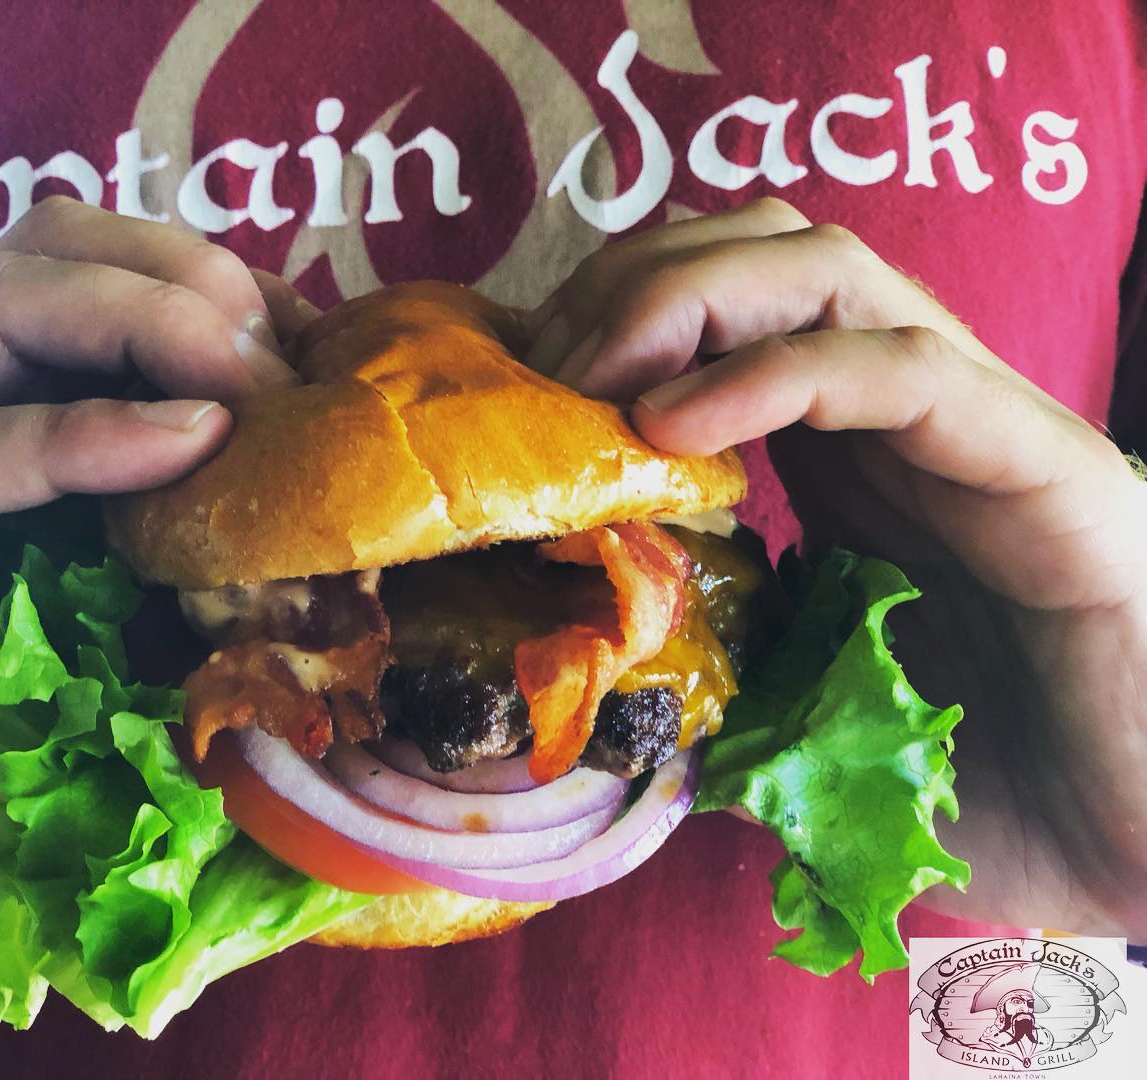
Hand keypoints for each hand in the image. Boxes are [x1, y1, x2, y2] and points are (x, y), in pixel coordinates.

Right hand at [0, 197, 317, 947]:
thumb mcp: (53, 689)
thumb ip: (150, 632)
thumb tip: (289, 617)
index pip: (89, 282)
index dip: (215, 294)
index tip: (312, 354)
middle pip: (50, 252)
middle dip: (192, 285)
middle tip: (286, 374)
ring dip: (147, 323)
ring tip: (245, 391)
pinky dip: (69, 435)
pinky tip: (176, 442)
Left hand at [527, 198, 1146, 937]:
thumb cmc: (984, 788)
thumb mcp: (799, 724)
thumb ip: (709, 685)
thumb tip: (596, 688)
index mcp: (849, 455)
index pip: (725, 311)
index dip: (610, 320)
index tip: (524, 389)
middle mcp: (907, 415)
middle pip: (761, 253)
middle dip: (632, 286)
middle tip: (546, 373)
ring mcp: (976, 428)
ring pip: (829, 271)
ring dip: (686, 303)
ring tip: (595, 385)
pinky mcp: (1044, 468)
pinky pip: (906, 369)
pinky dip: (779, 372)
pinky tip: (679, 427)